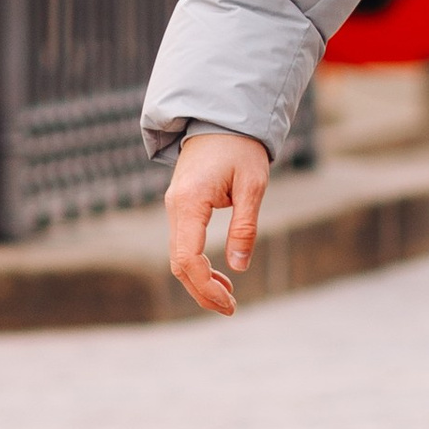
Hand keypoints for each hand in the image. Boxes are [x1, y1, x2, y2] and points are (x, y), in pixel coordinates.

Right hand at [165, 129, 270, 316]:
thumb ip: (245, 225)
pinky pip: (183, 245)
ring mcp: (174, 208)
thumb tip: (240, 267)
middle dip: (202, 291)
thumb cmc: (241, 149)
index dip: (206, 285)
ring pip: (178, 257)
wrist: (220, 119)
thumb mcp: (253, 185)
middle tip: (230, 309)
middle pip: (179, 264)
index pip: (188, 257)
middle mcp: (175, 208)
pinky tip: (219, 277)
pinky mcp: (181, 208)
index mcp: (190, 202)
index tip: (229, 302)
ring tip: (228, 298)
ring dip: (200, 281)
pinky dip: (198, 265)